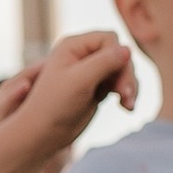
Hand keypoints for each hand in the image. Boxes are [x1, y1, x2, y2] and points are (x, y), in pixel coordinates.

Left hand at [0, 30, 136, 172]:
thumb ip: (104, 62)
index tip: (117, 80)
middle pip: (119, 54)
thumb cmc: (54, 105)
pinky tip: (127, 107)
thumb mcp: (79, 80)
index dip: (118, 56)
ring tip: (128, 105)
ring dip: (129, 85)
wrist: (44, 133)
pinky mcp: (96, 87)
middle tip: (126, 96)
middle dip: (126, 74)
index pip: (109, 39)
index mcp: (73, 46)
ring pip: (122, 69)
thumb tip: (128, 49)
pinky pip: (119, 83)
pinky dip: (126, 93)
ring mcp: (90, 71)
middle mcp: (82, 55)